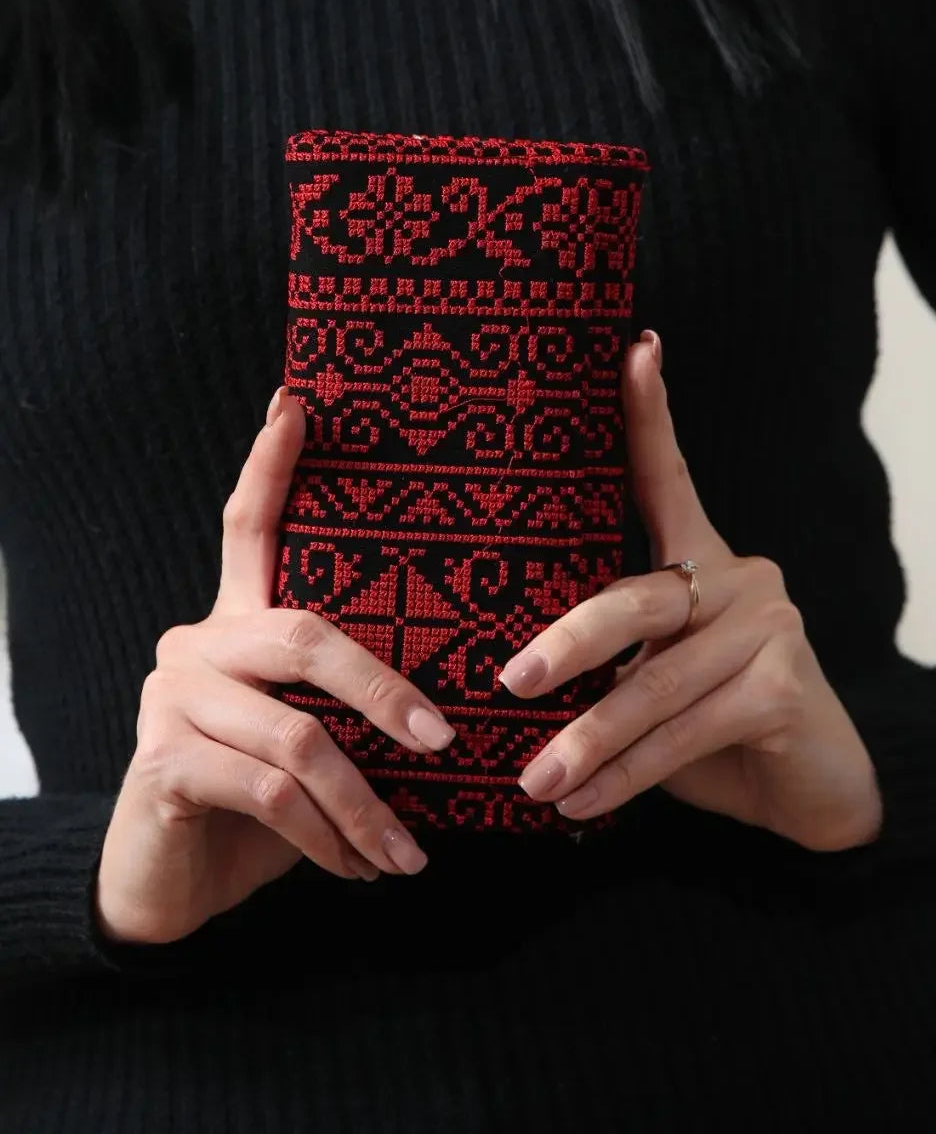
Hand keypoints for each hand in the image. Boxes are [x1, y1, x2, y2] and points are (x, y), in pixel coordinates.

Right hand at [97, 389, 454, 944]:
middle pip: (305, 633)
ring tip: (407, 853)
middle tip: (445, 740)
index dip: (272, 465)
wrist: (173, 881)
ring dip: (367, 804)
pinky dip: (329, 838)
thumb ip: (350, 712)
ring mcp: (172, 697)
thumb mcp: (313, 742)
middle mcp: (197, 642)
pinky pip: (272, 792)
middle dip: (387, 691)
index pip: (250, 526)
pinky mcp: (162, 760)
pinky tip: (359, 868)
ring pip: (299, 734)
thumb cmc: (259, 803)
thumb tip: (454, 713)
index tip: (297, 403)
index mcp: (237, 623)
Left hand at [502, 333, 882, 852]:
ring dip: (588, 739)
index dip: (647, 414)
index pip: (664, 477)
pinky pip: (687, 732)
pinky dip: (627, 775)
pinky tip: (582, 805)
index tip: (635, 348)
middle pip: (636, 596)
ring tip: (533, 779)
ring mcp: (769, 626)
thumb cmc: (711, 728)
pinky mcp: (785, 685)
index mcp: (698, 560)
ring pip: (658, 682)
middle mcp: (738, 576)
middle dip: (568, 644)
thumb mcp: (652, 681)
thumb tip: (502, 676)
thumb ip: (607, 660)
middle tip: (509, 682)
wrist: (807, 792)